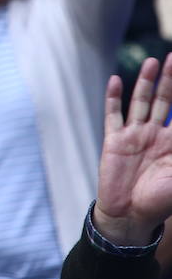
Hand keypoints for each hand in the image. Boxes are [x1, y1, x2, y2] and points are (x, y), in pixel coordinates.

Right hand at [94, 56, 171, 246]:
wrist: (131, 215)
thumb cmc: (163, 201)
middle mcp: (156, 135)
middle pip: (164, 100)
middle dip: (170, 80)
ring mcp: (134, 135)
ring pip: (141, 102)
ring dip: (146, 82)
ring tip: (152, 63)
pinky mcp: (115, 140)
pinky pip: (114, 115)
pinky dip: (113, 98)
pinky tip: (115, 81)